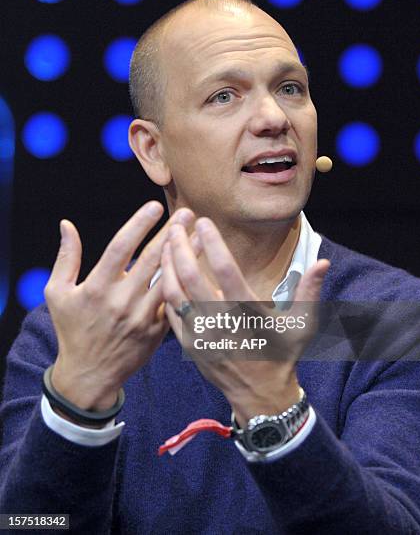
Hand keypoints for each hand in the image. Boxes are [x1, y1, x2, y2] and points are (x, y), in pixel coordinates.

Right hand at [44, 202, 194, 413]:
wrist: (89, 374)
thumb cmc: (72, 329)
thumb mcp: (57, 293)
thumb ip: (66, 258)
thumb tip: (67, 224)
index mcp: (97, 288)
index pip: (120, 247)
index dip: (139, 224)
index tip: (154, 206)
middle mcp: (121, 301)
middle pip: (151, 260)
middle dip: (171, 233)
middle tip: (187, 212)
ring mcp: (141, 317)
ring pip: (170, 279)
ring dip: (188, 256)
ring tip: (201, 234)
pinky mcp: (157, 331)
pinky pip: (174, 302)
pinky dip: (187, 283)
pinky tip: (199, 267)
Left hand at [161, 218, 329, 426]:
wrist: (260, 395)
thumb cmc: (282, 354)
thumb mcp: (303, 325)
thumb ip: (310, 291)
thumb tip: (323, 262)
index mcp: (248, 313)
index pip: (225, 270)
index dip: (213, 242)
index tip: (203, 221)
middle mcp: (221, 322)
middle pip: (191, 277)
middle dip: (181, 247)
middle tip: (176, 224)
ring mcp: (201, 335)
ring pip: (175, 293)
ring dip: (168, 265)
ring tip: (166, 242)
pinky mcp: (189, 345)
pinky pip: (170, 313)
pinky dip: (164, 290)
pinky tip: (164, 272)